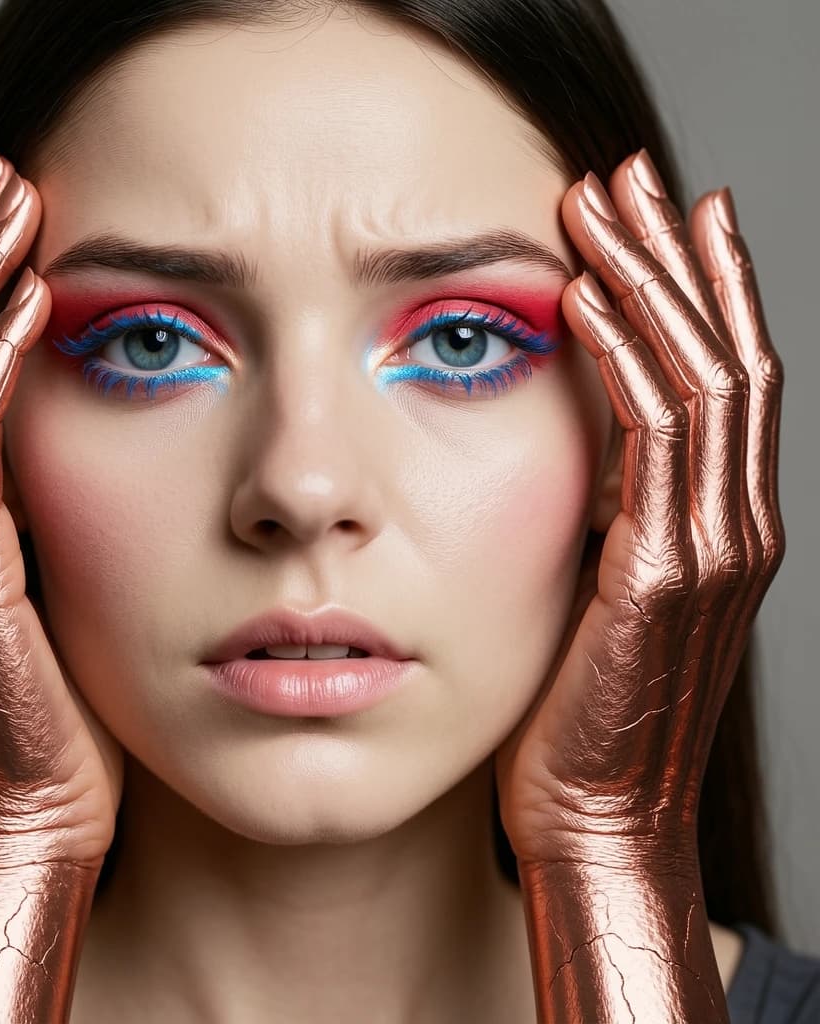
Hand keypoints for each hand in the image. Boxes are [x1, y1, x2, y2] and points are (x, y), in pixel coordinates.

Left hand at [493, 150, 783, 867]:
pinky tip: (587, 300)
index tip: (650, 214)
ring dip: (652, 282)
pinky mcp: (662, 573)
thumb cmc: (582, 714)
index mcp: (715, 524)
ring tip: (607, 205)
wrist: (595, 815)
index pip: (720, 375)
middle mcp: (731, 522)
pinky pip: (652, 440)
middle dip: (676, 257)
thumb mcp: (598, 599)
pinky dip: (624, 358)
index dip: (694, 286)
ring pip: (700, 377)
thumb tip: (568, 452)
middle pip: (720, 352)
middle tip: (629, 174)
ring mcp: (709, 546)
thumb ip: (605, 521)